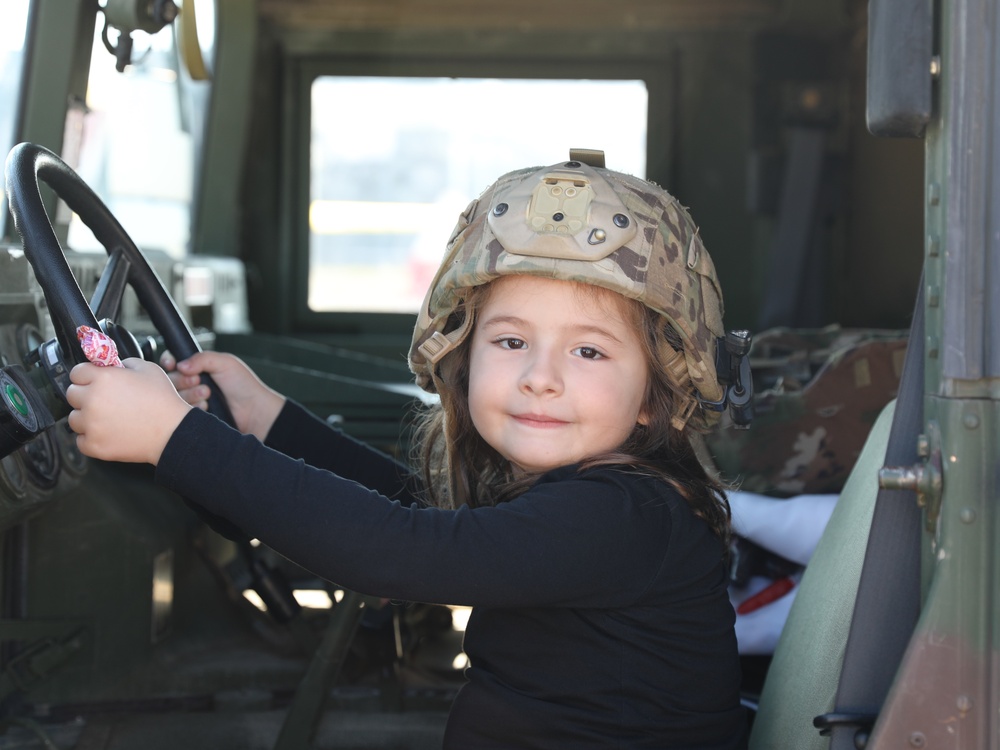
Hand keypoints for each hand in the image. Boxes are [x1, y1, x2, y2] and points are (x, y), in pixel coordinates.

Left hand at [67, 359, 191, 464]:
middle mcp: (92, 400)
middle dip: (85, 395)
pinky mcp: (93, 445)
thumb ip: (124, 363)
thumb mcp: (148, 369)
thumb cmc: (163, 401)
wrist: (173, 432)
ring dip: (87, 417)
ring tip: (109, 419)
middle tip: (104, 400)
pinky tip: (109, 432)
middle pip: (71, 394)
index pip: (77, 372)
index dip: (88, 375)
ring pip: (74, 418)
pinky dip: (92, 437)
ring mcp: (91, 424)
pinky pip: (80, 440)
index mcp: (103, 378)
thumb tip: (112, 366)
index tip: (94, 380)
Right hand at [160, 351, 284, 440]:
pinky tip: (207, 407)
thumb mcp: (225, 363)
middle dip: (183, 379)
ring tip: (208, 394)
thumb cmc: (243, 386)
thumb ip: (201, 358)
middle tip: (199, 381)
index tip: (172, 364)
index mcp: (198, 367)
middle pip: (170, 379)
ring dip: (190, 394)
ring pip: (174, 396)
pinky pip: (180, 412)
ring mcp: (191, 400)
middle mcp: (192, 383)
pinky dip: (193, 407)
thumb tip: (179, 364)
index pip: (173, 361)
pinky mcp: (192, 416)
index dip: (169, 362)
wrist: (254, 412)